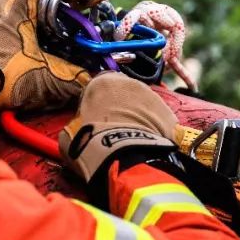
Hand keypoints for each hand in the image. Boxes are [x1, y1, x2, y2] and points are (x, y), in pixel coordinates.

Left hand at [0, 0, 89, 134]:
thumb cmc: (10, 80)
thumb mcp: (49, 80)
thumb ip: (76, 80)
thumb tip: (98, 79)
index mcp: (16, 17)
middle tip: (46, 0)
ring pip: (3, 10)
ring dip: (18, 11)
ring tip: (34, 20)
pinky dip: (9, 27)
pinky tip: (19, 40)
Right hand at [58, 72, 178, 182]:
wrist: (124, 158)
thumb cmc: (91, 142)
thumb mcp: (70, 133)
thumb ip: (76, 123)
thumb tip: (79, 129)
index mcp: (102, 81)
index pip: (97, 86)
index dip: (95, 103)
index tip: (93, 118)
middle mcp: (129, 82)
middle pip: (123, 93)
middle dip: (120, 107)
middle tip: (114, 129)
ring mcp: (153, 96)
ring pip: (143, 105)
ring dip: (138, 117)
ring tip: (131, 138)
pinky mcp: (169, 113)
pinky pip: (159, 119)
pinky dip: (155, 129)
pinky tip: (146, 143)